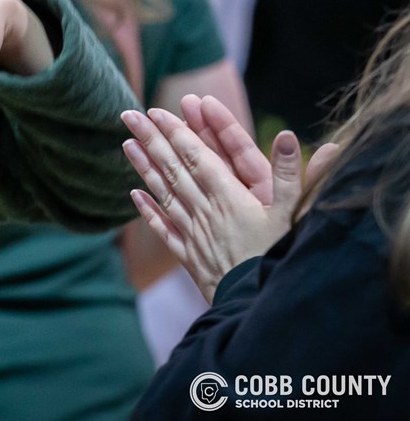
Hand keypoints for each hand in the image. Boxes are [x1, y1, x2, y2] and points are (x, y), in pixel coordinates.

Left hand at [121, 106, 340, 301]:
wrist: (258, 308)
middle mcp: (205, 211)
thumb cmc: (281, 260)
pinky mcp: (190, 256)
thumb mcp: (295, 216)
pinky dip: (148, 210)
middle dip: (152, 139)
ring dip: (144, 167)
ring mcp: (194, 234)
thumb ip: (293, 175)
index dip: (177, 132)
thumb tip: (290, 136)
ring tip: (126, 144)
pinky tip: (134, 195)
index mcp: (229, 197)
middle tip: (128, 115)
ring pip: (164, 194)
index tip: (156, 112)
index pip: (197, 156)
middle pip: (174, 169)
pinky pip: (164, 229)